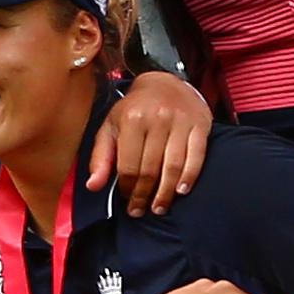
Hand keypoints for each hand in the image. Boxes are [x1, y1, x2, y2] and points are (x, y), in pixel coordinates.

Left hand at [95, 68, 209, 214]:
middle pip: (150, 169)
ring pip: (173, 166)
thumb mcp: (111, 127)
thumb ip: (101, 157)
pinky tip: (181, 190)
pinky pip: (196, 156)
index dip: (127, 188)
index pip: (128, 166)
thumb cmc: (134, 109)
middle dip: (144, 195)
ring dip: (166, 192)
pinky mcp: (199, 125)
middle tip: (141, 211)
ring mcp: (180, 122)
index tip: (127, 201)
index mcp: (131, 120)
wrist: (164, 82)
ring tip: (159, 207)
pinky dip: (189, 176)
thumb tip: (93, 186)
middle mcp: (156, 119)